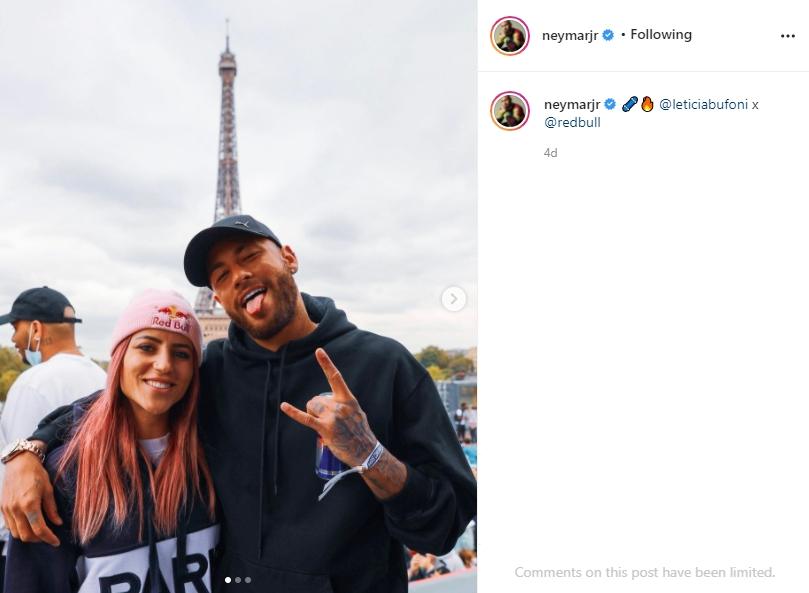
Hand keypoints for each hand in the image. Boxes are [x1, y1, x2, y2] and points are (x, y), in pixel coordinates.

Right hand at [1, 450, 60, 545]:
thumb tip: (58, 523)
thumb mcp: (48, 490)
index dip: (49, 538)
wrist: (19, 463)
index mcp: (30, 504)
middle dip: (38, 540)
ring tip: (39, 532)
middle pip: (26, 535)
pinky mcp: (2, 508)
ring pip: (16, 533)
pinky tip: (28, 525)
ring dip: (28, 536)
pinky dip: (19, 530)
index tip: (56, 542)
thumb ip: (52, 509)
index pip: (39, 529)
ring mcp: (7, 509)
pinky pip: (9, 526)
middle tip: (48, 537)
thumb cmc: (36, 474)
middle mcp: (16, 509)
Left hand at [281, 348, 376, 466]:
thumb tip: (327, 403)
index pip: (335, 377)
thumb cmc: (360, 433)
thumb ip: (343, 405)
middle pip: (316, 399)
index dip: (326, 363)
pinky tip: (284, 405)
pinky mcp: (325, 428)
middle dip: (316, 409)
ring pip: (312, 407)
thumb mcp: (356, 413)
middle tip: (326, 422)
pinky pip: (306, 418)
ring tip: (324, 426)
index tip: (318, 351)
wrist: (366, 450)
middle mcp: (340, 405)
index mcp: (348, 399)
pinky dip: (293, 412)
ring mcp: (332, 416)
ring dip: (313, 415)